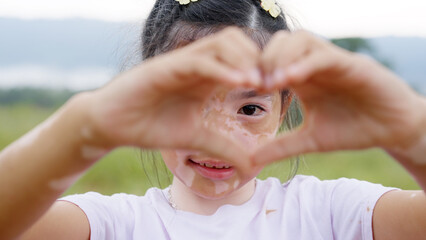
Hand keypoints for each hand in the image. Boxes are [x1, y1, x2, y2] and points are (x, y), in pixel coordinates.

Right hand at [85, 28, 261, 161]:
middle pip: (238, 43)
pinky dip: (221, 68)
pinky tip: (239, 83)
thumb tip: (251, 167)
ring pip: (222, 43)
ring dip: (245, 59)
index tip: (282, 88)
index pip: (242, 60)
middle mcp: (198, 65)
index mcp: (207, 78)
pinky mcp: (166, 67)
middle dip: (261, 59)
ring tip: (260, 82)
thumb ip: (225, 147)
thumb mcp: (197, 139)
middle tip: (276, 82)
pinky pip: (199, 60)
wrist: (113, 124)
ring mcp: (182, 63)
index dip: (265, 70)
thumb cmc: (152, 127)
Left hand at [254, 30, 424, 164]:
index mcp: (301, 79)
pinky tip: (290, 79)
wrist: (391, 130)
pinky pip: (324, 55)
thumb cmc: (352, 130)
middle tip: (254, 83)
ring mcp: (332, 62)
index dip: (254, 69)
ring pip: (300, 40)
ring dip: (281, 56)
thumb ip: (282, 147)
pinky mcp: (351, 64)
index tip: (243, 88)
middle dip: (263, 59)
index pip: (271, 59)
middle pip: (281, 42)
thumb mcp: (311, 141)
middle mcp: (313, 66)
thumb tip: (251, 160)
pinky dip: (305, 63)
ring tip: (271, 82)